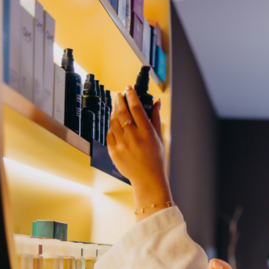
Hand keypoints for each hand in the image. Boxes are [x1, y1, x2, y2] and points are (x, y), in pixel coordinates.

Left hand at [107, 88, 169, 203]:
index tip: (129, 89)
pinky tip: (114, 123)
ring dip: (114, 112)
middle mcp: (133, 137)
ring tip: (116, 107)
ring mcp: (122, 144)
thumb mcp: (160, 138)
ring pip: (113, 121)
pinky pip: (109, 134)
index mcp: (146, 132)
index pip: (136, 107)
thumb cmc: (156, 159)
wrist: (147, 179)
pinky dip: (111, 126)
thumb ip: (156, 118)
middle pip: (122, 112)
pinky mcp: (114, 151)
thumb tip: (157, 102)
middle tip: (118, 94)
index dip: (131, 95)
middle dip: (119, 100)